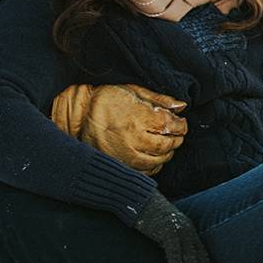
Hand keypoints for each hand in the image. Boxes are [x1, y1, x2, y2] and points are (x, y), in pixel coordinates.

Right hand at [51, 83, 186, 175]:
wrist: (80, 114)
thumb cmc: (108, 99)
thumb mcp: (134, 91)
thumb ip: (159, 99)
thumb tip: (182, 107)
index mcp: (137, 116)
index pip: (168, 125)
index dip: (180, 125)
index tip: (181, 123)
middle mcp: (131, 137)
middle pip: (165, 144)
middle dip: (176, 139)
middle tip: (177, 134)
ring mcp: (124, 153)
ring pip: (156, 160)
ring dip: (167, 154)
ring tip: (167, 145)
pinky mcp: (117, 163)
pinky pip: (142, 171)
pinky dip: (153, 167)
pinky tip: (154, 158)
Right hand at [133, 194, 216, 262]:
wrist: (140, 199)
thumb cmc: (151, 219)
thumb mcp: (166, 232)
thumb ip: (173, 246)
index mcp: (189, 233)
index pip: (203, 256)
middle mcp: (188, 231)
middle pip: (200, 257)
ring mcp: (178, 229)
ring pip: (189, 255)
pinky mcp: (166, 228)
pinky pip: (173, 249)